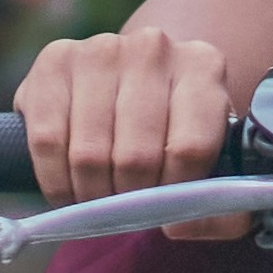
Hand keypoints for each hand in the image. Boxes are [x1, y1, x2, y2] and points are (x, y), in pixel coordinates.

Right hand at [14, 23, 267, 235]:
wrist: (127, 78)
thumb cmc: (172, 129)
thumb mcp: (212, 160)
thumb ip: (224, 209)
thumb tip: (183, 224)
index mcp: (203, 66)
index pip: (190, 148)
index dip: (173, 195)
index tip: (166, 213)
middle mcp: (153, 48)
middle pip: (136, 156)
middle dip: (128, 200)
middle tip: (126, 209)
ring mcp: (100, 49)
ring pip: (89, 154)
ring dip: (90, 194)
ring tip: (98, 199)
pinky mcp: (55, 60)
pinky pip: (48, 141)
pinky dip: (55, 180)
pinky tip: (68, 186)